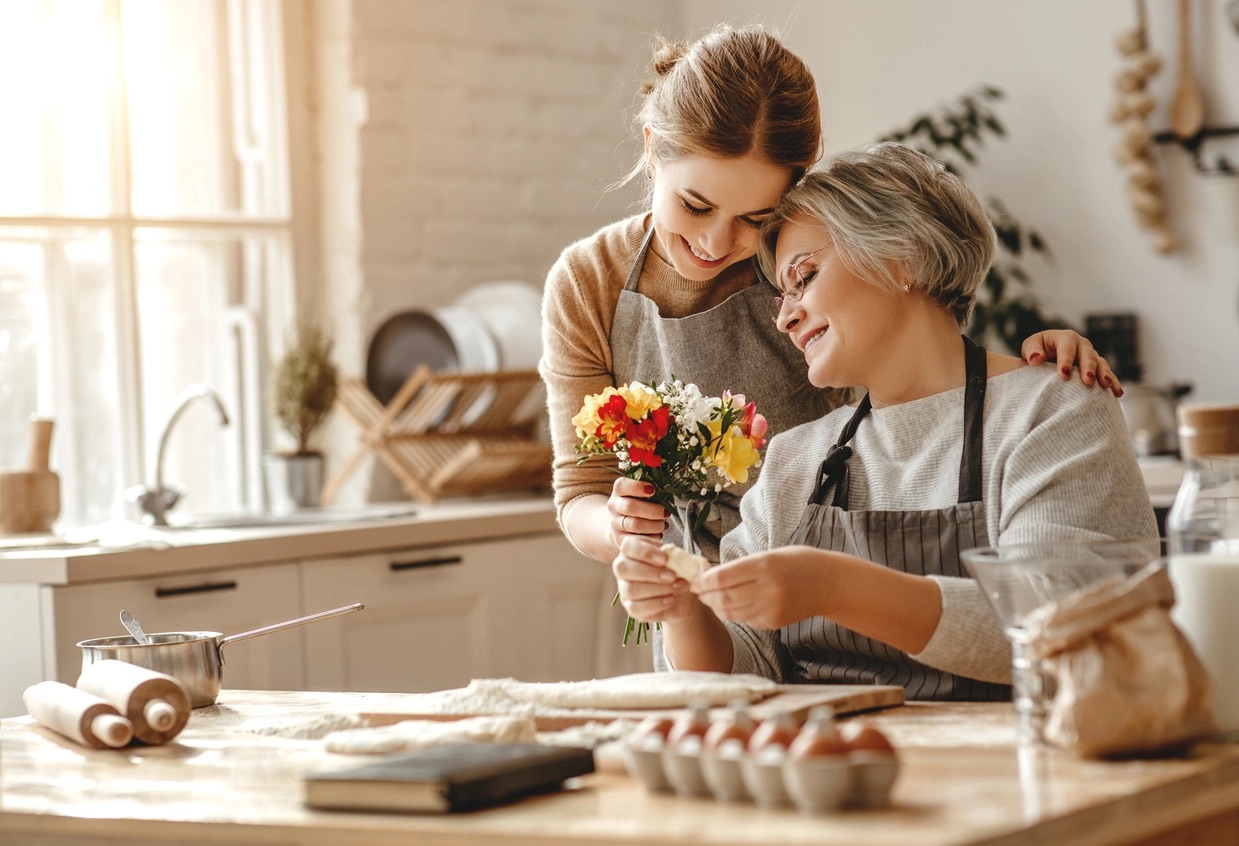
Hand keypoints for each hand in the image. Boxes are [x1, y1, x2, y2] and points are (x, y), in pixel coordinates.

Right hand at [607, 477, 667, 546]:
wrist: (620, 524)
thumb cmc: (638, 503)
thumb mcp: (640, 493)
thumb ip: (651, 489)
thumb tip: (668, 489)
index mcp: (619, 491)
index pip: (622, 485)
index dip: (637, 487)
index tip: (653, 490)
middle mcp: (614, 506)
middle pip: (629, 506)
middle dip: (652, 510)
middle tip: (666, 513)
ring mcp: (615, 523)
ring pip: (634, 524)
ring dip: (654, 525)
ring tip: (664, 524)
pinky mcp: (620, 539)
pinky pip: (637, 539)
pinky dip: (652, 537)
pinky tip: (659, 534)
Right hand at [612, 535, 699, 623]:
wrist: (684, 594)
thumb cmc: (677, 570)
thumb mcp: (677, 558)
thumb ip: (672, 555)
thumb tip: (672, 556)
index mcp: (632, 550)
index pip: (627, 546)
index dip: (645, 552)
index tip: (665, 558)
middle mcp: (623, 568)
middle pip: (623, 569)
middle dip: (650, 572)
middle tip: (672, 576)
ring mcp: (624, 589)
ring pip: (631, 589)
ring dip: (657, 589)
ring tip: (676, 587)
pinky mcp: (631, 607)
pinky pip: (636, 607)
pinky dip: (657, 604)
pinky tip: (671, 599)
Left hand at [690, 545, 827, 629]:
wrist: (830, 584)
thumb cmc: (798, 563)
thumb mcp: (770, 555)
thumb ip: (741, 567)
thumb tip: (710, 576)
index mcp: (764, 566)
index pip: (722, 578)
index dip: (702, 581)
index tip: (694, 579)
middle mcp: (767, 590)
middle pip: (723, 598)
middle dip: (705, 595)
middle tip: (697, 590)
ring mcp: (771, 609)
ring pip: (731, 612)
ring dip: (716, 606)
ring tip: (710, 598)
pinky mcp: (774, 623)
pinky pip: (745, 619)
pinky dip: (733, 613)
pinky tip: (730, 605)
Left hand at [1021, 330, 1122, 397]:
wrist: (1047, 355)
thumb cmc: (1037, 350)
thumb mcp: (1031, 346)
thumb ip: (1032, 350)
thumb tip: (1036, 359)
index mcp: (1066, 338)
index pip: (1067, 347)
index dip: (1066, 360)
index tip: (1064, 374)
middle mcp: (1082, 345)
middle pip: (1088, 355)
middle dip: (1088, 368)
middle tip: (1088, 381)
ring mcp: (1091, 356)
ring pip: (1101, 364)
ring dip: (1104, 374)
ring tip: (1106, 385)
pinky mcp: (1097, 368)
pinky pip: (1108, 374)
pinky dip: (1114, 382)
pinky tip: (1118, 393)